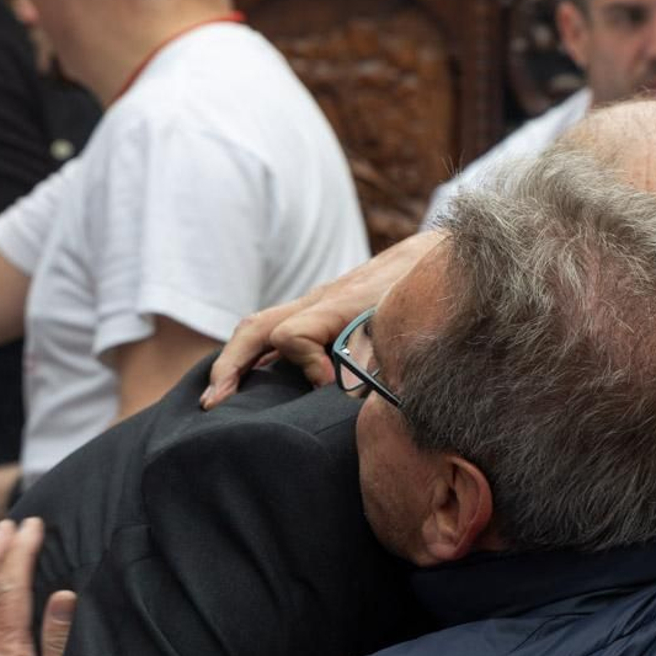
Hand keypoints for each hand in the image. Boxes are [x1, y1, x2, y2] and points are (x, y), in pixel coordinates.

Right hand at [201, 231, 443, 409]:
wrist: (442, 254)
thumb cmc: (427, 292)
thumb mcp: (409, 326)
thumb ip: (380, 357)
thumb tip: (352, 397)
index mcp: (338, 306)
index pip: (291, 335)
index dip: (305, 367)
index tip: (330, 389)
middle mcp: (320, 302)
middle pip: (256, 327)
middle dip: (231, 366)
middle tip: (214, 402)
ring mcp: (318, 304)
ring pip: (260, 326)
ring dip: (236, 361)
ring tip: (218, 396)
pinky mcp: (325, 311)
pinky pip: (277, 329)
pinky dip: (257, 355)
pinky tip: (251, 380)